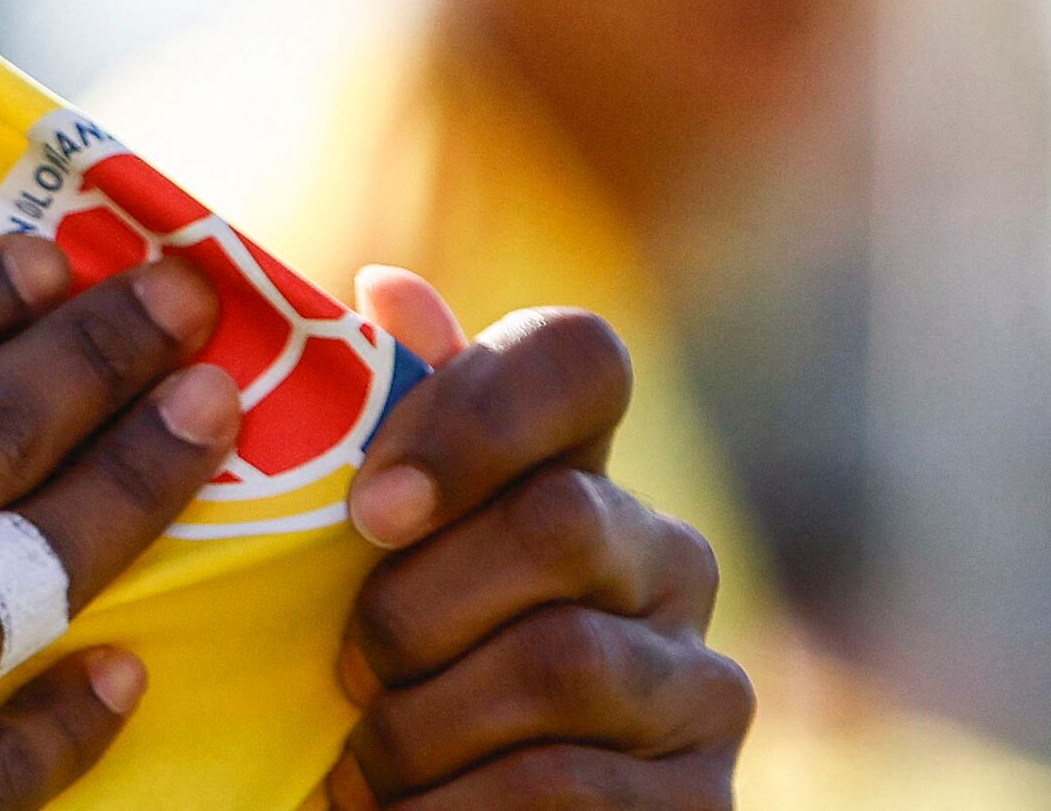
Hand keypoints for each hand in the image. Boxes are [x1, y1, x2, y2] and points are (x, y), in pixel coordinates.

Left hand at [323, 288, 751, 807]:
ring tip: (363, 767)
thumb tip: (386, 291)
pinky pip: (568, 787)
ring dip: (422, 727)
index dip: (475, 412)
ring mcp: (702, 684)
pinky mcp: (704, 804)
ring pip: (560, 661)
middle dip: (416, 608)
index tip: (370, 510)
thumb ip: (384, 437)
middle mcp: (666, 560)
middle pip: (557, 521)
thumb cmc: (388, 691)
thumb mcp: (366, 569)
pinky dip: (452, 810)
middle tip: (346, 673)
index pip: (579, 358)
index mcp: (578, 474)